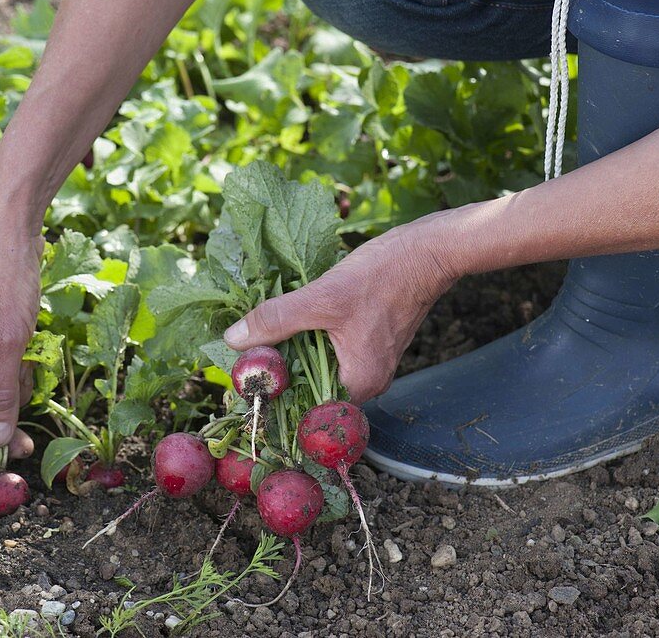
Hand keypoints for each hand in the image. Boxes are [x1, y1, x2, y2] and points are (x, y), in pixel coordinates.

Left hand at [223, 213, 460, 403]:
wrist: (425, 252)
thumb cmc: (382, 277)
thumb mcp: (321, 298)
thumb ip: (276, 320)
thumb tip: (234, 340)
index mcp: (358, 384)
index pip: (304, 406)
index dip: (274, 391)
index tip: (245, 374)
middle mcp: (366, 383)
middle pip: (309, 387)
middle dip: (279, 367)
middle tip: (245, 349)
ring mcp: (369, 363)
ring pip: (317, 366)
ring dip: (292, 350)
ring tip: (263, 332)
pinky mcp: (368, 344)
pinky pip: (329, 350)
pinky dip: (309, 337)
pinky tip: (291, 319)